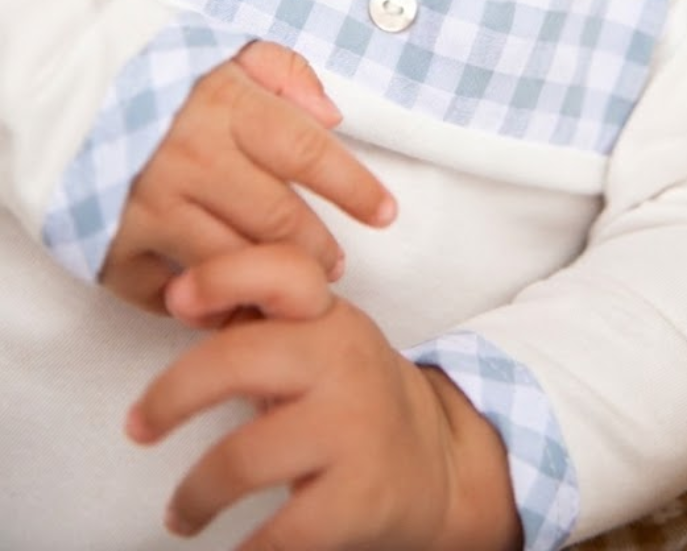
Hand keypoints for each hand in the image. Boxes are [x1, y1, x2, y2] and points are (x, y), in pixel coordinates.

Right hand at [100, 41, 395, 311]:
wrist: (66, 89)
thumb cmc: (159, 74)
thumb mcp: (228, 52)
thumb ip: (287, 76)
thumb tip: (333, 117)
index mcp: (226, 107)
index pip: (309, 155)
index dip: (355, 189)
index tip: (385, 213)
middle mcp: (193, 159)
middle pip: (279, 221)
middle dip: (319, 250)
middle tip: (335, 265)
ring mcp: (152, 206)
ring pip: (234, 264)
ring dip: (270, 285)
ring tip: (292, 291)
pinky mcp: (116, 245)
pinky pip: (170, 293)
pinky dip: (201, 304)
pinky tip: (225, 302)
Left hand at [125, 245, 521, 550]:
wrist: (438, 463)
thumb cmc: (351, 396)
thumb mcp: (319, 340)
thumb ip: (260, 317)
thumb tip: (180, 294)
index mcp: (327, 317)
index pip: (283, 272)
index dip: (226, 275)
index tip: (178, 298)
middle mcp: (343, 362)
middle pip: (238, 361)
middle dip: (171, 396)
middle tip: (139, 426)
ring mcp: (354, 429)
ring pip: (243, 460)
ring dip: (195, 494)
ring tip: (181, 513)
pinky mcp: (360, 498)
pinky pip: (280, 531)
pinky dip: (246, 550)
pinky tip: (236, 550)